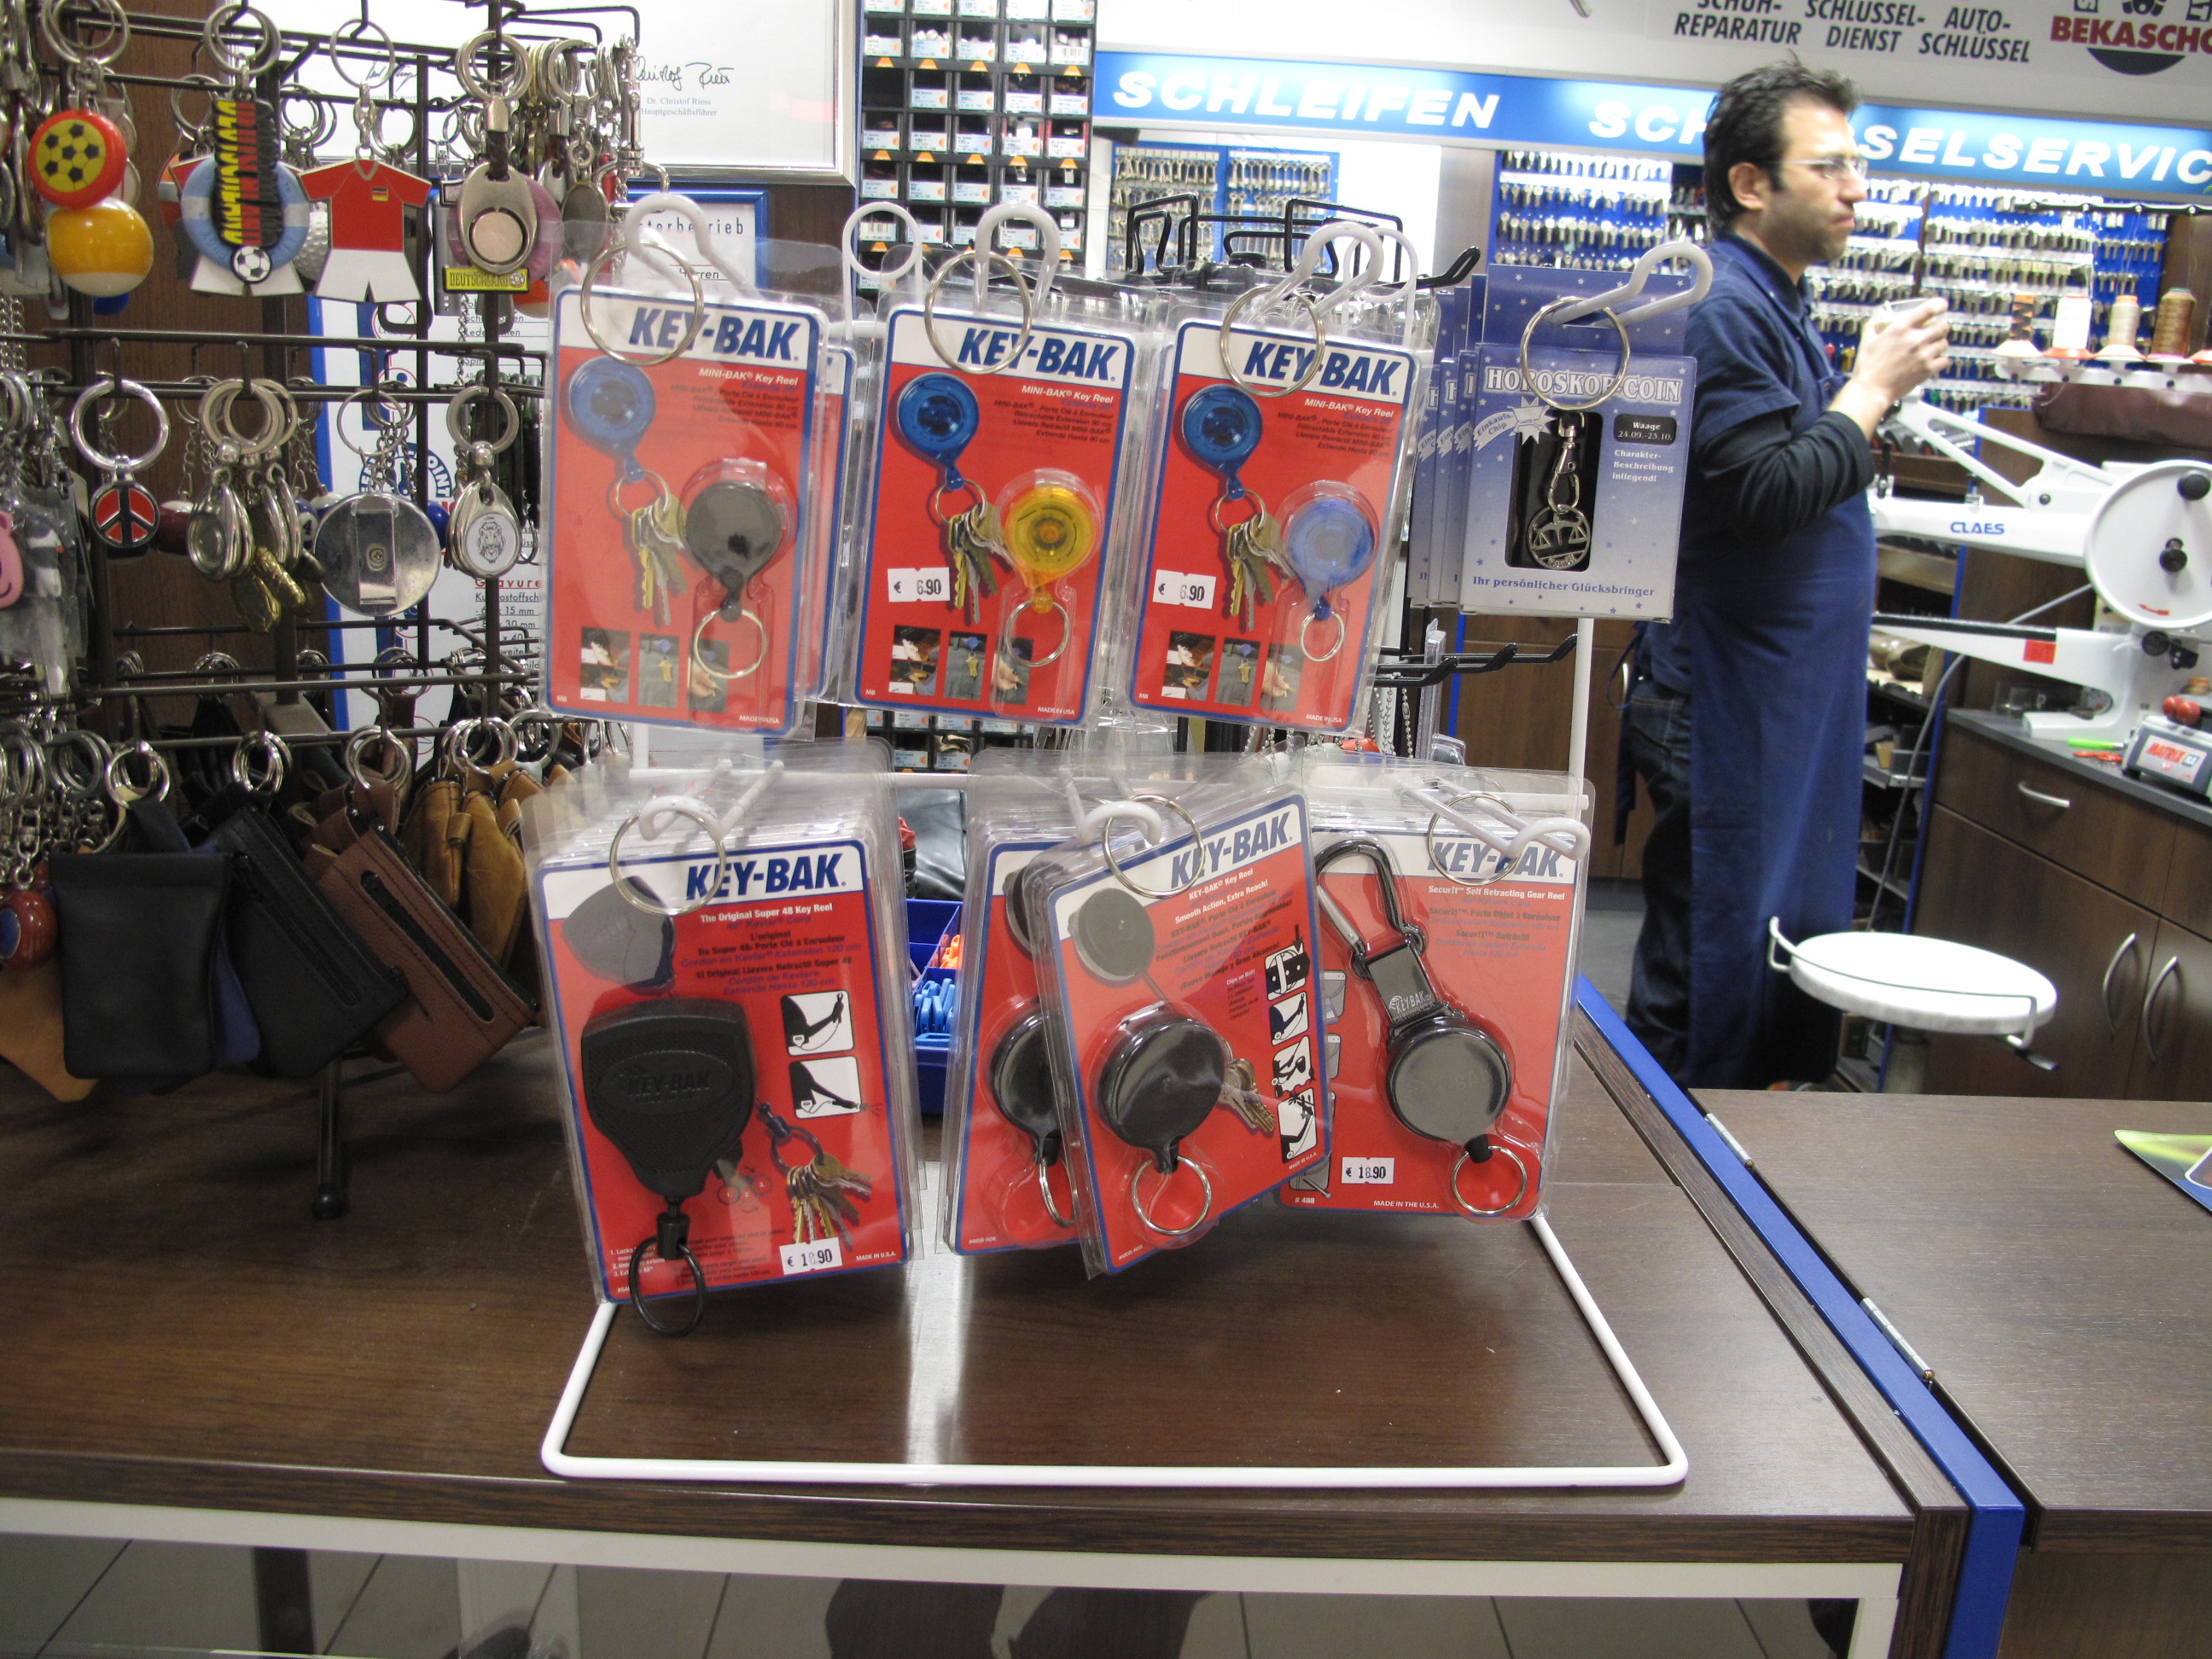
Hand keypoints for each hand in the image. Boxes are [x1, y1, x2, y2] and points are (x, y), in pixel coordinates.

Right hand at [1832, 299, 1948, 436]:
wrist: (1871, 391)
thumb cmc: (1868, 368)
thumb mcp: (1866, 341)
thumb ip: (1873, 326)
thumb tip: (1877, 319)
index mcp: (1901, 328)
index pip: (1930, 309)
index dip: (1939, 304)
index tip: (1941, 306)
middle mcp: (1916, 339)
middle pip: (1943, 325)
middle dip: (1939, 326)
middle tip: (1933, 330)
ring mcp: (1924, 355)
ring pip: (1945, 343)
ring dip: (1939, 343)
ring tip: (1929, 348)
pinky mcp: (1928, 370)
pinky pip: (1945, 360)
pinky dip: (1940, 360)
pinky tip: (1931, 361)